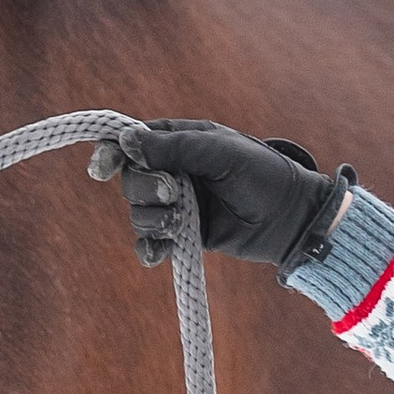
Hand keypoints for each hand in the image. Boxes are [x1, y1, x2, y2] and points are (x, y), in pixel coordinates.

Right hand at [89, 120, 351, 274]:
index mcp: (178, 141)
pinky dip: (151, 248)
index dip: (111, 153)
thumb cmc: (261, 173)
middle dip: (145, 189)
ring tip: (182, 222)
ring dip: (154, 219)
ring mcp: (176, 204)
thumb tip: (125, 141)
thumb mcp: (220, 152)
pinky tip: (160, 253)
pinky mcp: (184, 235)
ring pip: (139, 214)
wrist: (290, 217)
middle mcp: (172, 171)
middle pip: (130, 181)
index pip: (130, 143)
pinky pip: (152, 243)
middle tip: (174, 192)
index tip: (103, 168)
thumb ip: (174, 146)